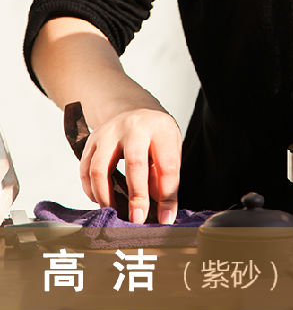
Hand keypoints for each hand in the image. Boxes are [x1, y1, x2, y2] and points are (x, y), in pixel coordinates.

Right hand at [80, 108, 181, 224]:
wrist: (134, 109)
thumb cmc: (155, 135)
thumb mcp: (170, 148)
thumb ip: (166, 178)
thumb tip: (162, 214)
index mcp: (161, 128)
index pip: (166, 165)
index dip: (167, 195)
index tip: (165, 218)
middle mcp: (134, 127)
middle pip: (134, 162)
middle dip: (136, 196)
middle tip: (137, 219)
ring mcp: (109, 132)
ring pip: (100, 168)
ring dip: (106, 197)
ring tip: (115, 214)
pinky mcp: (92, 140)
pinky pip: (85, 170)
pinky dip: (91, 190)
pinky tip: (101, 200)